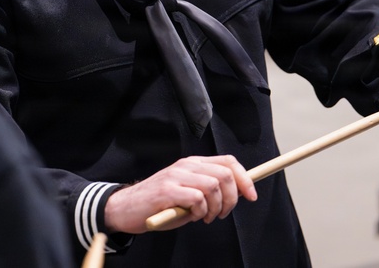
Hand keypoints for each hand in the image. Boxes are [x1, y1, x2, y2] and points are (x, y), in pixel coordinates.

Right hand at [103, 155, 256, 233]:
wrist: (126, 209)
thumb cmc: (160, 205)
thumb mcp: (188, 194)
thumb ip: (209, 190)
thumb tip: (237, 193)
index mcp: (192, 164)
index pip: (228, 161)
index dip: (245, 178)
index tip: (252, 196)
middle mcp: (185, 166)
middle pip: (225, 174)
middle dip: (233, 198)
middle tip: (222, 214)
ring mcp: (175, 176)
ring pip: (213, 186)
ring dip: (216, 208)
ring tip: (205, 217)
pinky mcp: (167, 190)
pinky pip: (197, 198)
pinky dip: (201, 211)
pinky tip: (192, 216)